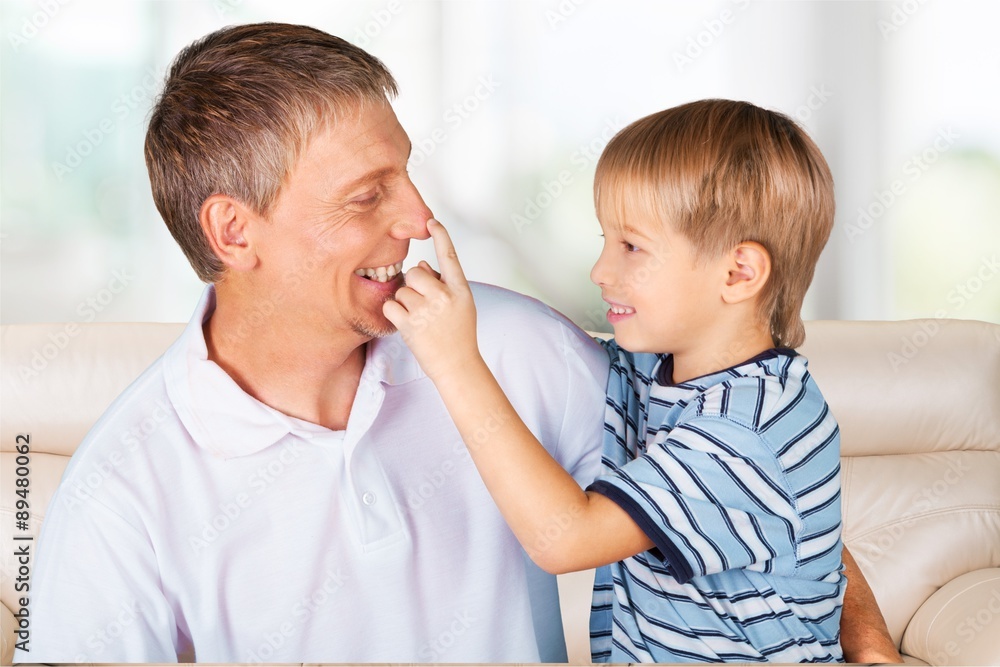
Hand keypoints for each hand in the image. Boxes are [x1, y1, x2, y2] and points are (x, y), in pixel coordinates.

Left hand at [383, 219, 482, 380]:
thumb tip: (419, 264)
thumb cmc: (458, 335)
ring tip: (419, 319)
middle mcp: (444, 296)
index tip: (432, 221)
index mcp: (460, 289)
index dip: (441, 236)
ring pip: (401, 290)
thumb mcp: (462, 305)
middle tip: (423, 303)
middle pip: (415, 272)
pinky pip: (391, 306)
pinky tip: (406, 323)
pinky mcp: (410, 325)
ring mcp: (426, 311)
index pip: (449, 256)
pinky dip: (394, 313)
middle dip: (414, 284)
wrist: (457, 365)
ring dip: (405, 302)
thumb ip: (443, 282)